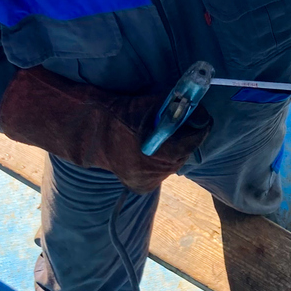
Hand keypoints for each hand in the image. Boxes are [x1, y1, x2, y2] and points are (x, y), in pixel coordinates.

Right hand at [0, 67, 210, 192]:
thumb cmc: (121, 113)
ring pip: (172, 164)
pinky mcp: (140, 186)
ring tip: (164, 137)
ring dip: (173, 150)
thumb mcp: (152, 104)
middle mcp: (159, 171)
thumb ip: (177, 107)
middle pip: (185, 152)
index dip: (199, 124)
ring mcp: (149, 181)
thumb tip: (196, 104)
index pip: (196, 138)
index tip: (200, 115)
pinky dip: (159, 161)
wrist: (90, 130)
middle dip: (185, 137)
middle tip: (183, 125)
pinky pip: (158, 172)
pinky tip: (149, 150)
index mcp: (164, 151)